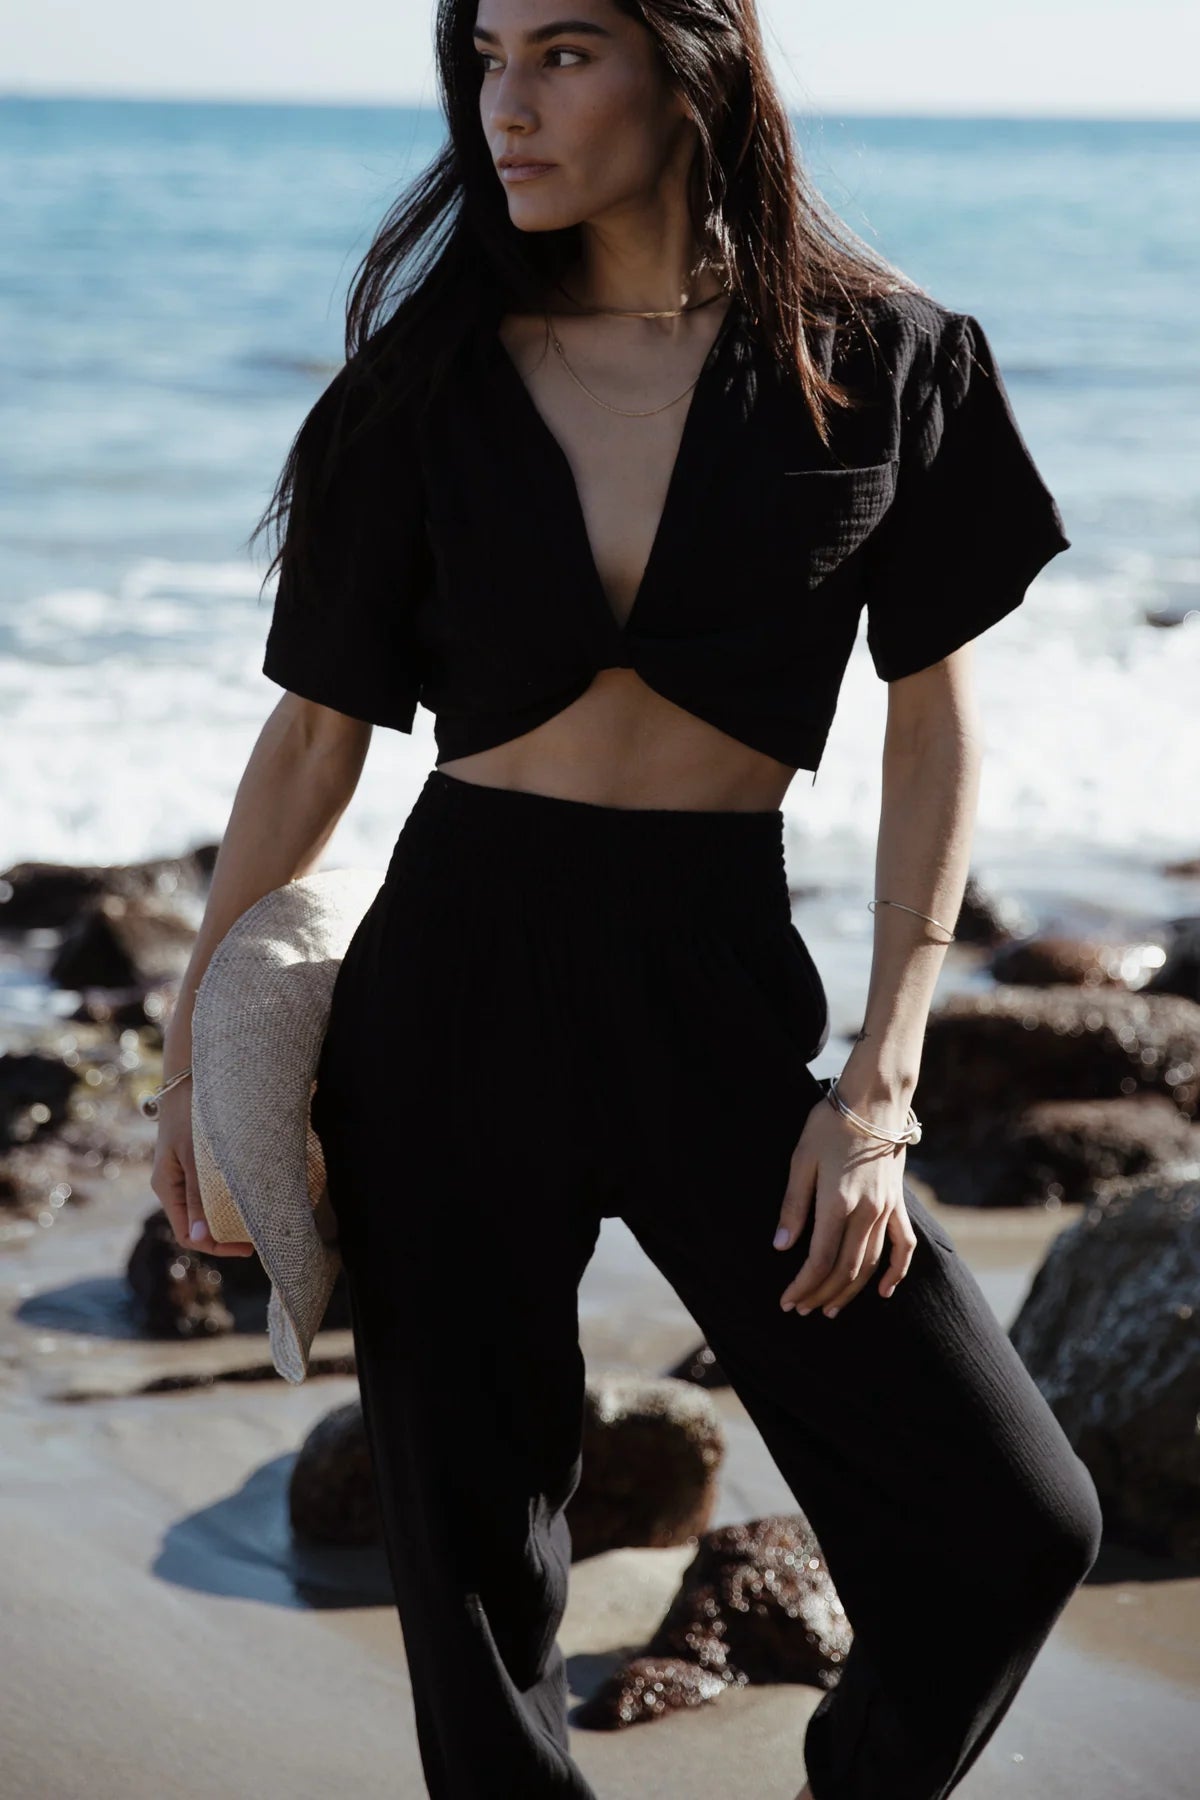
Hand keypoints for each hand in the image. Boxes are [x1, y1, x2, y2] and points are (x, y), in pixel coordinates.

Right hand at [149, 1080, 255, 1258]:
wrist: (189, 1075)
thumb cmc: (191, 1112)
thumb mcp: (195, 1155)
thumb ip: (197, 1195)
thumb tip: (201, 1238)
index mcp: (166, 1188)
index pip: (190, 1235)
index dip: (218, 1246)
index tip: (250, 1246)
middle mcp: (173, 1185)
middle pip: (200, 1224)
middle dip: (228, 1233)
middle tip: (262, 1233)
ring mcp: (184, 1173)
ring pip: (208, 1207)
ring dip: (232, 1215)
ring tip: (260, 1216)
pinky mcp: (197, 1161)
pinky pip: (213, 1189)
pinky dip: (231, 1196)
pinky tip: (252, 1192)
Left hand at [772, 1091, 914, 1317]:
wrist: (875, 1100)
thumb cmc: (830, 1125)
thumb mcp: (801, 1160)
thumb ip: (793, 1206)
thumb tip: (781, 1247)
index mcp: (837, 1204)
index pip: (819, 1261)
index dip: (802, 1286)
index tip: (787, 1301)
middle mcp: (866, 1213)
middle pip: (845, 1270)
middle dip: (821, 1294)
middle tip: (801, 1309)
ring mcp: (886, 1210)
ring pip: (871, 1265)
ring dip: (850, 1291)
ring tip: (830, 1309)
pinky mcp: (898, 1204)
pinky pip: (903, 1246)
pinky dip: (896, 1272)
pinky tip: (885, 1291)